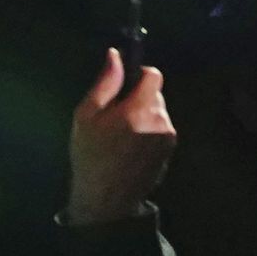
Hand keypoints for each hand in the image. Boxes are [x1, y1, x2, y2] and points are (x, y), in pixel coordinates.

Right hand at [64, 46, 177, 227]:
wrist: (106, 200)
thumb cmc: (91, 156)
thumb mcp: (86, 117)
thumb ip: (105, 83)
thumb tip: (115, 55)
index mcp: (140, 110)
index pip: (153, 75)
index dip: (139, 74)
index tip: (124, 85)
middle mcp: (160, 121)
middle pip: (155, 93)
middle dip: (138, 98)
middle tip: (116, 116)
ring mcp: (168, 137)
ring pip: (158, 111)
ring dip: (144, 115)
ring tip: (122, 136)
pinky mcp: (169, 150)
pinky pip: (161, 128)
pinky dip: (149, 131)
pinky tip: (131, 148)